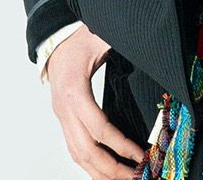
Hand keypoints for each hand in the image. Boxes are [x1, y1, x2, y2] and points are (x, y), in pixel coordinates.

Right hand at [47, 24, 146, 178]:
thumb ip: (119, 44)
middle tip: (135, 177)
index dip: (120, 144)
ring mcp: (63, 117)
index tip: (139, 154)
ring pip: (78, 154)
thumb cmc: (78, 40)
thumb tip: (147, 45)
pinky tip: (105, 172)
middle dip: (111, 169)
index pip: (98, 127)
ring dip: (100, 172)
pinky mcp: (65, 121)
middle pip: (86, 150)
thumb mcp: (100, 37)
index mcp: (74, 90)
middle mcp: (65, 109)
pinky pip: (75, 149)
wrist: (55, 42)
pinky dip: (90, 165)